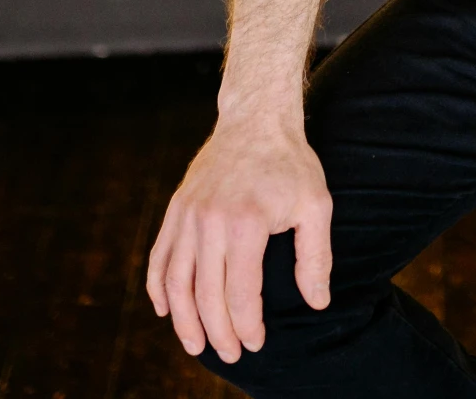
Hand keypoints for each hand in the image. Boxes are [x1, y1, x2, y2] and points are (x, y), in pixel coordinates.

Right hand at [146, 106, 333, 360]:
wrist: (256, 120)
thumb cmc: (291, 164)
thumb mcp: (316, 205)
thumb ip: (316, 257)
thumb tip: (317, 302)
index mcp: (245, 223)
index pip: (240, 292)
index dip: (247, 325)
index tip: (256, 344)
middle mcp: (209, 221)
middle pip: (205, 294)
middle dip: (217, 332)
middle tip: (230, 355)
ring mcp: (187, 215)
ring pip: (176, 281)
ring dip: (183, 320)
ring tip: (195, 345)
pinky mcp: (175, 209)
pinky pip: (159, 256)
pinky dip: (158, 287)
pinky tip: (164, 310)